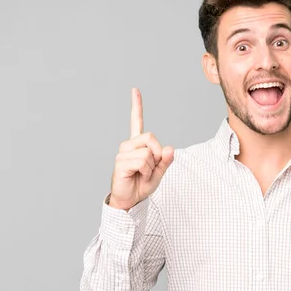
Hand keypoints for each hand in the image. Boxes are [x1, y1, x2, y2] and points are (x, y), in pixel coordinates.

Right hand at [109, 88, 173, 210]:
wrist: (131, 200)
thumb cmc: (142, 184)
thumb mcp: (159, 172)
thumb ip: (166, 160)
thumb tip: (170, 148)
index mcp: (137, 145)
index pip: (137, 122)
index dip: (137, 106)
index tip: (135, 90)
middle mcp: (128, 145)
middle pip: (151, 137)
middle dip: (158, 154)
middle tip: (151, 167)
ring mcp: (123, 153)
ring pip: (149, 152)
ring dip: (151, 166)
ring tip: (142, 173)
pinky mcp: (120, 162)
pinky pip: (143, 161)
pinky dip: (146, 171)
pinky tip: (137, 175)